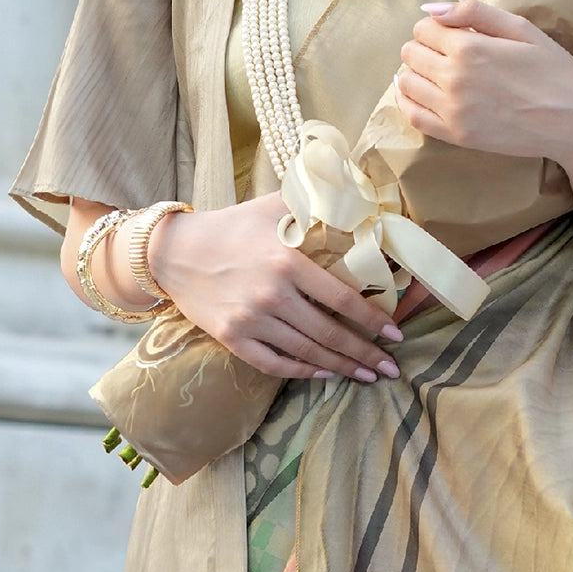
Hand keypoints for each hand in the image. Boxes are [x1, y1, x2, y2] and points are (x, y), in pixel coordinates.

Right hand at [146, 191, 402, 381]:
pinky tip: (324, 373)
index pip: (341, 298)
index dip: (372, 319)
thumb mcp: (276, 205)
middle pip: (329, 332)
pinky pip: (274, 364)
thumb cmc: (233, 225)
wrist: (177, 251)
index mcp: (287, 260)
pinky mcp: (232, 339)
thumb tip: (359, 196)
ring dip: (341, 367)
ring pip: (307, 352)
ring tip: (366, 375)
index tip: (396, 332)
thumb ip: (315, 203)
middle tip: (390, 368)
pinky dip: (303, 372)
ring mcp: (250, 320)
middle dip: (365, 353)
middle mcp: (271, 294)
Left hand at [394, 0, 572, 167]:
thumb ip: (473, 12)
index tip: (451, 33)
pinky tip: (421, 95)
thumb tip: (429, 8)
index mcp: (469, 48)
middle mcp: (454, 79)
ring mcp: (453, 111)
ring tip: (436, 74)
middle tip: (446, 53)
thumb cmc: (552, 70)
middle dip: (424, 47)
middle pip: (410, 54)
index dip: (435, 27)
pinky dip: (409, 102)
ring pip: (406, 84)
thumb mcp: (521, 28)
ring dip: (415, 73)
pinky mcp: (456, 136)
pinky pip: (413, 117)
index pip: (422, 29)